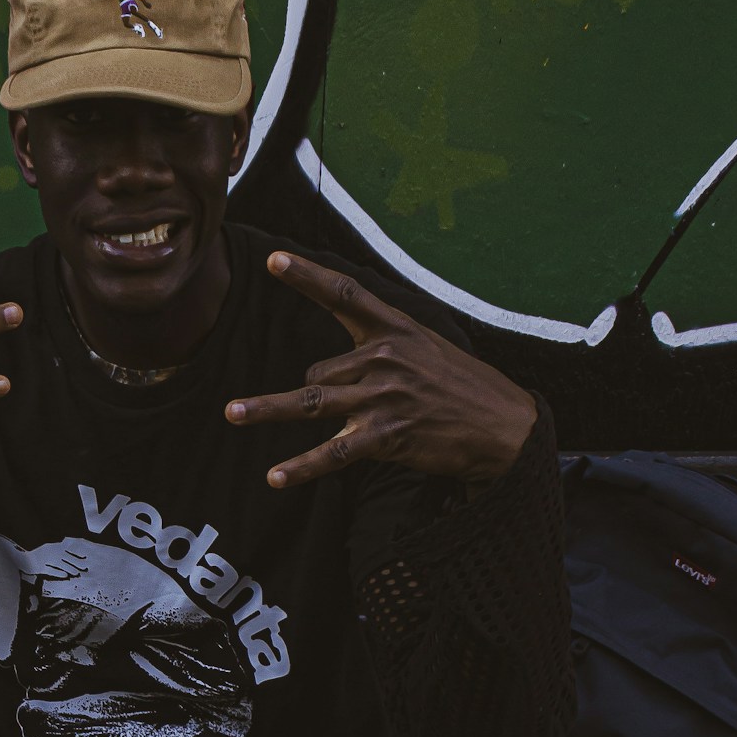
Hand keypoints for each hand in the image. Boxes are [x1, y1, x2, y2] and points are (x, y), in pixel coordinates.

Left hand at [225, 250, 535, 487]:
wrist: (504, 429)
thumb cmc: (466, 389)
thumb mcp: (430, 349)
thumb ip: (386, 345)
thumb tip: (339, 361)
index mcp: (396, 329)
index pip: (345, 294)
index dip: (307, 276)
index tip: (273, 260)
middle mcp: (384, 358)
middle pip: (319, 369)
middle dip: (322, 392)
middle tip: (355, 409)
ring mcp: (382, 398)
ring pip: (310, 402)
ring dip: (267, 408)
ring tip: (232, 413)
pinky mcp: (385, 437)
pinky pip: (332, 453)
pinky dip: (301, 467)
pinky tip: (275, 477)